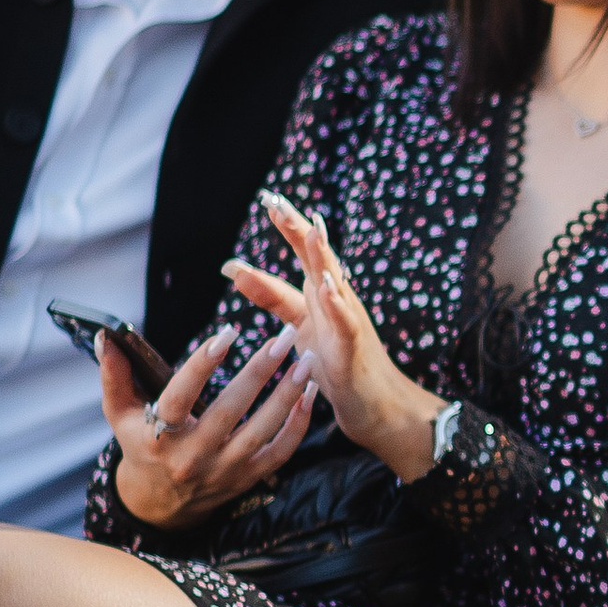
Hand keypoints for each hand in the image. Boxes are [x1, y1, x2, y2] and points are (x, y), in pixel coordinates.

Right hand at [107, 318, 315, 526]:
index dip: (202, 365)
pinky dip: (298, 425)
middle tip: (284, 337)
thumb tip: (107, 336)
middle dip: (260, 371)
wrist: (160, 503)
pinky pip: (279, 453)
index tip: (227, 334)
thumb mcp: (119, 415)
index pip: (180, 397)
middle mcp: (192, 456)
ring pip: (262, 431)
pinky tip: (310, 393)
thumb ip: (114, 376)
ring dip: (288, 395)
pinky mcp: (246, 479)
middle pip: (230, 410)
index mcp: (158, 436)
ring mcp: (223, 470)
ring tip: (306, 360)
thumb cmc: (141, 445)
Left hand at [226, 193, 441, 483]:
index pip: (300, 251)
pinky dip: (337, 303)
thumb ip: (271, 296)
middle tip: (276, 201)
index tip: (267, 198)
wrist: (375, 408)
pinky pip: (346, 323)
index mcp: (320, 292)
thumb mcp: (297, 325)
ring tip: (310, 227)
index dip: (285, 225)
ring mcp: (349, 322)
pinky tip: (327, 285)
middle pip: (316, 256)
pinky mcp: (354, 349)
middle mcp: (336, 300)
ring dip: (322, 255)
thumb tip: (233, 268)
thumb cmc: (337, 366)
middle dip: (297, 228)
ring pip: (334, 282)